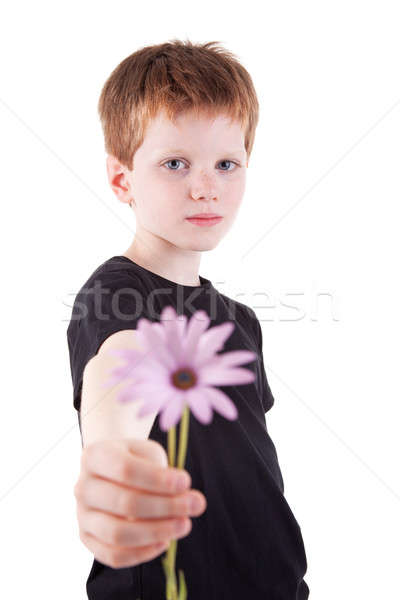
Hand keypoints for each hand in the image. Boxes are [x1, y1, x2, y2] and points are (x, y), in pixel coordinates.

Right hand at [74, 438, 206, 568]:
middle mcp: (82, 486)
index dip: (158, 480)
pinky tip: (165, 541)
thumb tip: (184, 499)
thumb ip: (162, 473)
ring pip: (117, 534)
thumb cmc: (137, 459)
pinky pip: (113, 556)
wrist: (113, 469)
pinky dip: (142, 553)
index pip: (126, 470)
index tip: (186, 482)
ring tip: (185, 524)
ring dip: (157, 532)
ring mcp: (81, 515)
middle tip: (196, 504)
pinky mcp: (87, 539)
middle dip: (166, 506)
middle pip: (124, 503)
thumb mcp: (148, 453)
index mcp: (94, 455)